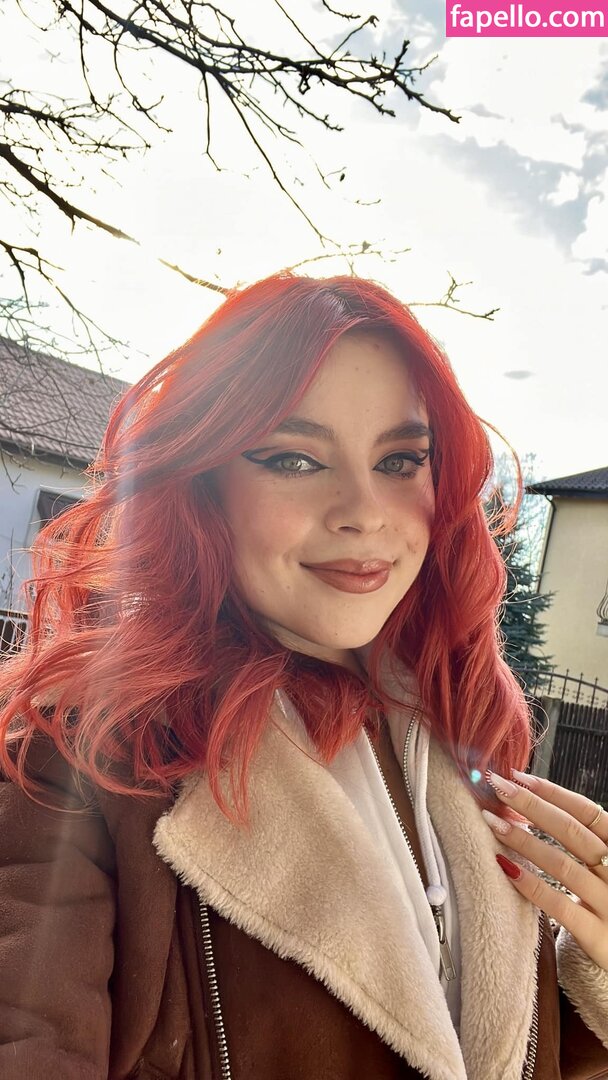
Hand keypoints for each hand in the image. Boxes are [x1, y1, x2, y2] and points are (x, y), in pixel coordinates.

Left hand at [482, 770, 607, 969]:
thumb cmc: (607, 901)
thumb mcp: (604, 866)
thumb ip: (580, 840)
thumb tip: (529, 800)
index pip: (588, 812)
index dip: (553, 792)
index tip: (518, 777)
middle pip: (572, 832)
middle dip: (531, 806)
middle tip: (497, 787)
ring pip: (563, 866)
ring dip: (524, 841)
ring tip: (493, 823)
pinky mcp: (599, 937)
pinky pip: (560, 907)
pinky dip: (531, 886)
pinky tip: (506, 868)